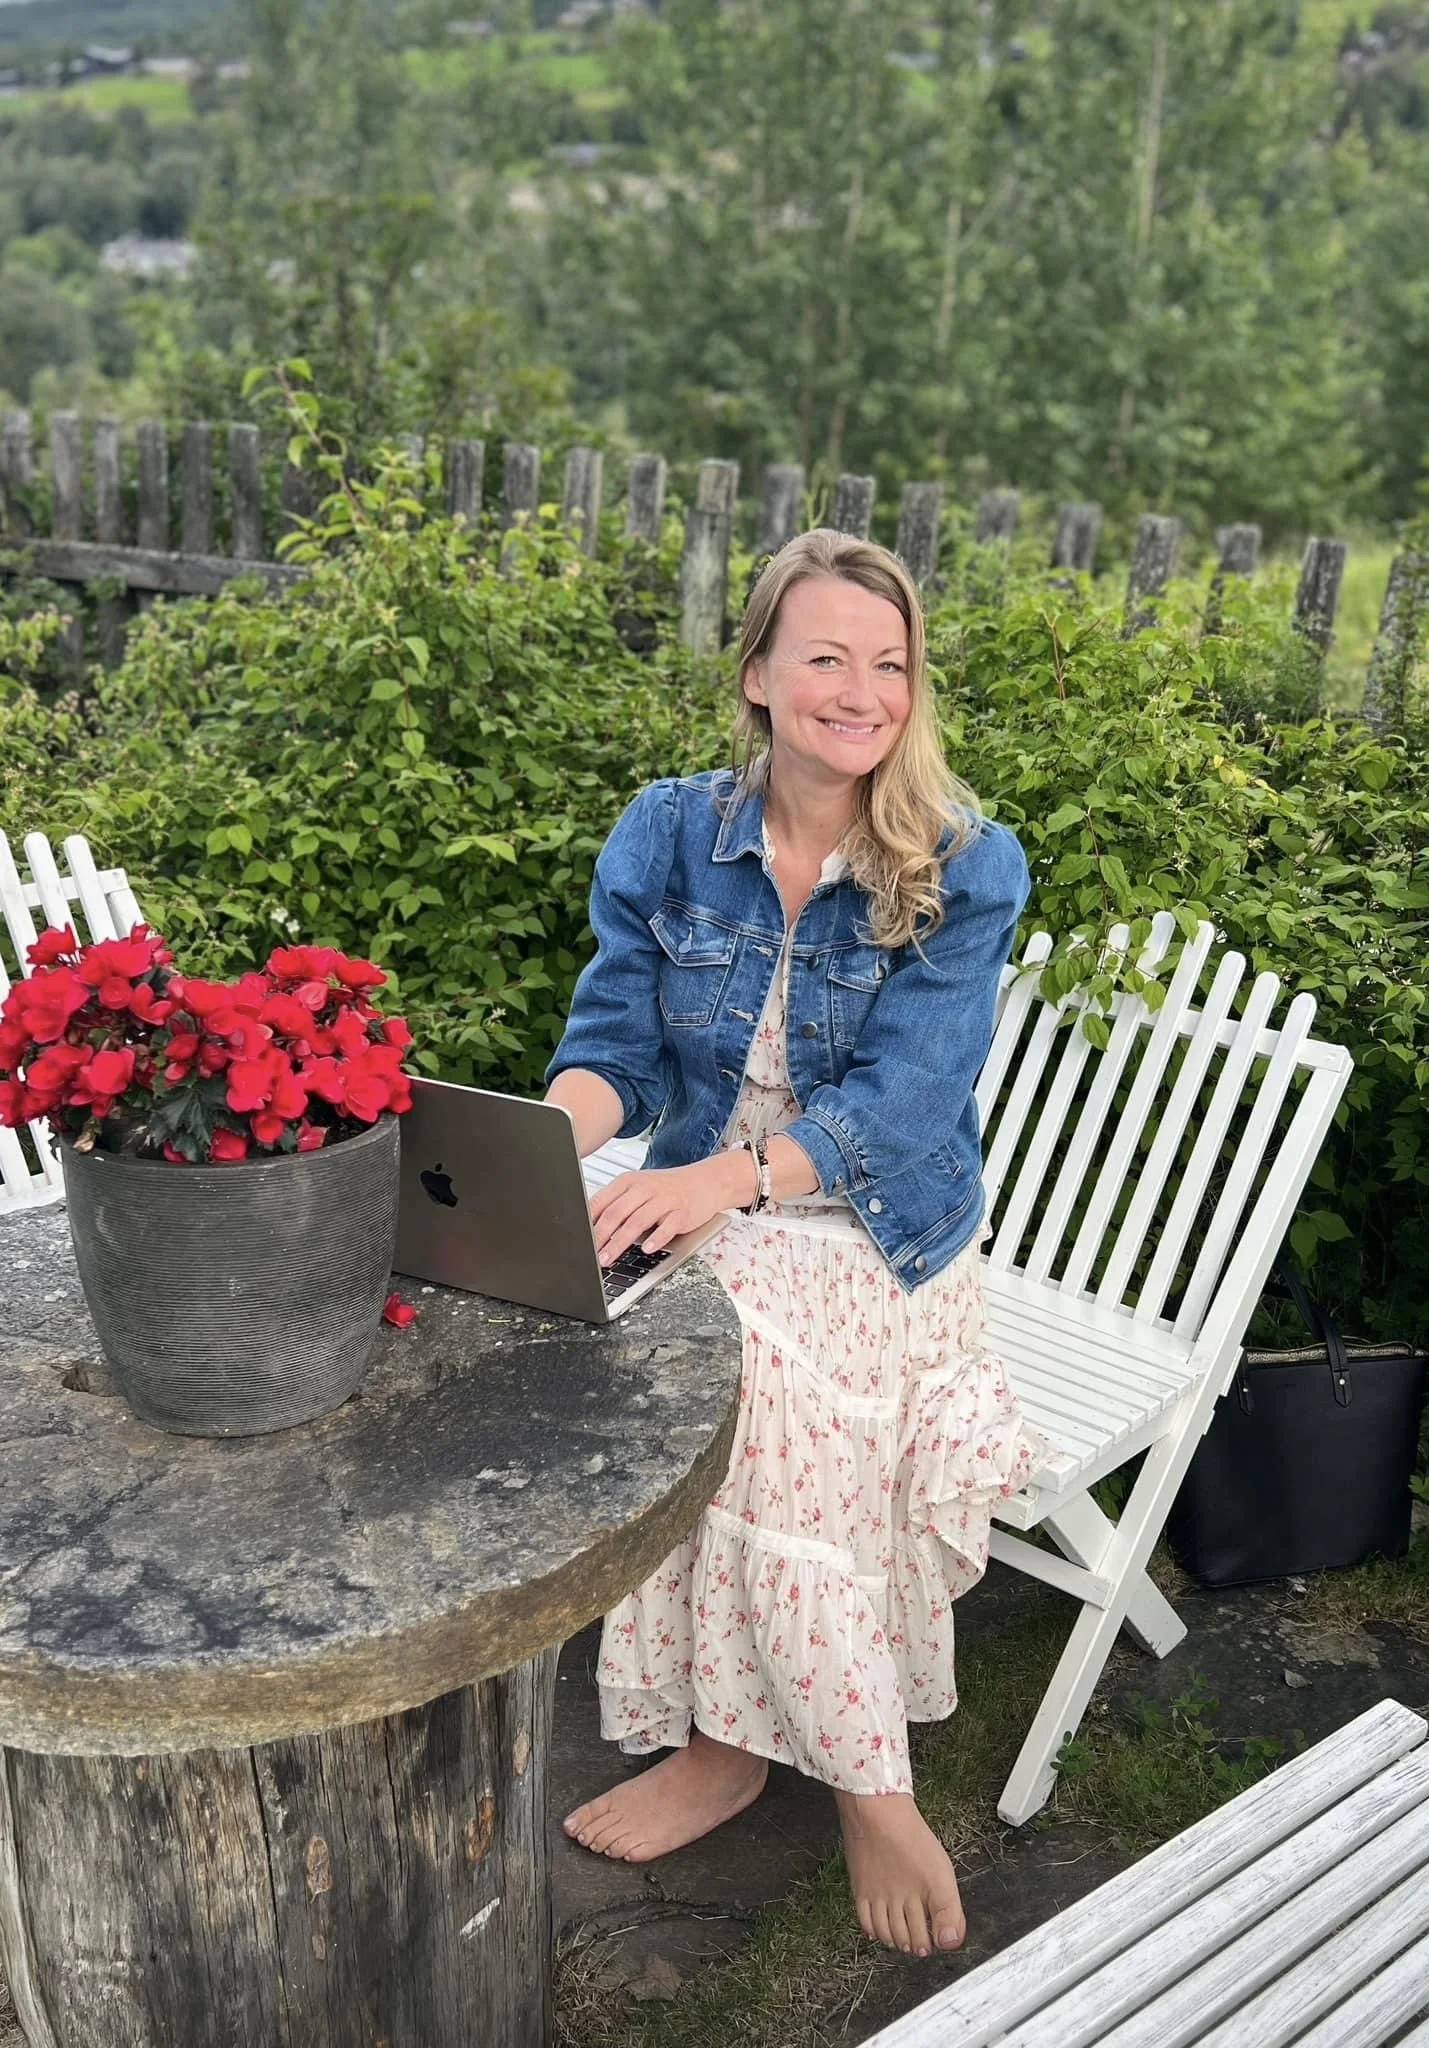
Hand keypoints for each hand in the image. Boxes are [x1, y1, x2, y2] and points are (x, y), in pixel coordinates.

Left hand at [590, 1154, 749, 1265]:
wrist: (705, 1181)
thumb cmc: (667, 1190)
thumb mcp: (638, 1191)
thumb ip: (616, 1205)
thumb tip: (589, 1227)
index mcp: (628, 1182)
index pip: (601, 1202)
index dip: (588, 1223)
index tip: (578, 1241)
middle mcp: (644, 1188)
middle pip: (616, 1213)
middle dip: (600, 1237)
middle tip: (590, 1256)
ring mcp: (664, 1199)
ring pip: (637, 1221)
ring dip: (620, 1242)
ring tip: (608, 1258)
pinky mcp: (682, 1212)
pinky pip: (667, 1226)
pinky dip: (656, 1238)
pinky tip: (647, 1249)